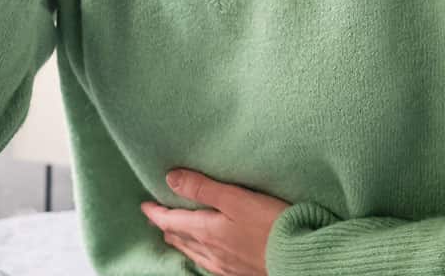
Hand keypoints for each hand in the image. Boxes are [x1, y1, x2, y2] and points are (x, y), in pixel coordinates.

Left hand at [141, 169, 290, 275]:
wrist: (299, 258)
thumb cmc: (270, 225)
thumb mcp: (235, 198)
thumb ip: (203, 187)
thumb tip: (170, 178)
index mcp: (206, 231)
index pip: (171, 222)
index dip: (156, 213)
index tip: (145, 205)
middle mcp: (211, 251)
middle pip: (180, 239)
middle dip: (167, 227)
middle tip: (158, 218)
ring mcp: (224, 266)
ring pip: (194, 253)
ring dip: (181, 242)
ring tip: (175, 235)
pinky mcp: (239, 273)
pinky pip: (209, 264)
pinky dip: (199, 254)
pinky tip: (205, 254)